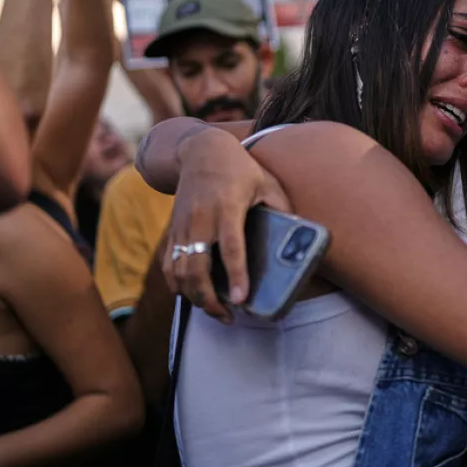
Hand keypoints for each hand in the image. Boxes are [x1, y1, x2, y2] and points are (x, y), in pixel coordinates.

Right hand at [162, 129, 291, 323]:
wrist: (201, 151)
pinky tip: (191, 296)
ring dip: (193, 297)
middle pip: (197, 268)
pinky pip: (168, 263)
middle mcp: (201, 219)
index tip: (241, 299)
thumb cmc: (241, 169)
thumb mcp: (267, 183)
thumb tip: (298, 237)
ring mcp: (183, 226)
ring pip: (179, 271)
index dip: (236, 275)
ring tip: (215, 310)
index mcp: (228, 207)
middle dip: (209, 299)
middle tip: (229, 316)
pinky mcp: (173, 230)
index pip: (231, 248)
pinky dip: (176, 284)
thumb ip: (281, 208)